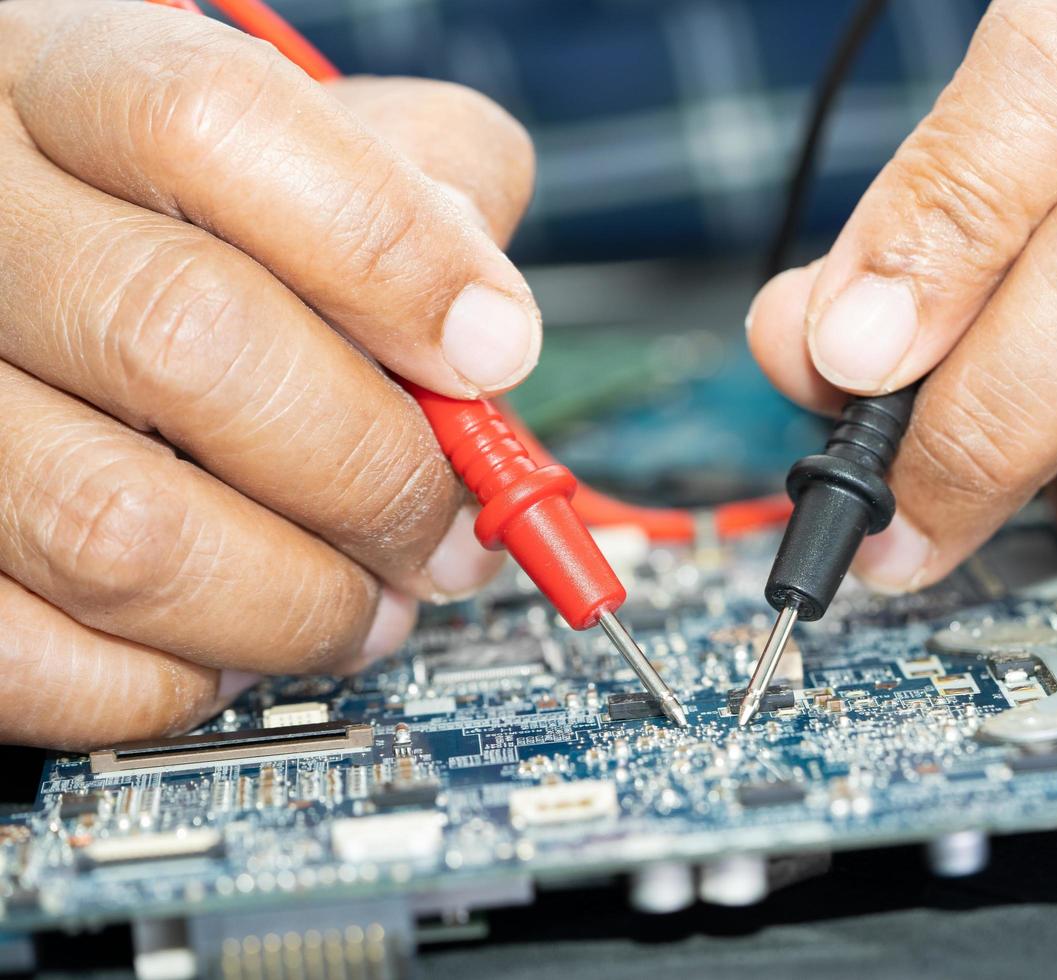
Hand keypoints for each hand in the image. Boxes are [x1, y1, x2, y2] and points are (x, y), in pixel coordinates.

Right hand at [0, 0, 537, 747]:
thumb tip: (491, 328)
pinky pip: (36, 655)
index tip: (495, 352)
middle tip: (449, 532)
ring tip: (364, 604)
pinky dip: (175, 681)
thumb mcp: (284, 138)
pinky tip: (232, 644)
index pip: (214, 129)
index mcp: (62, 84)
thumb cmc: (159, 214)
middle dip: (374, 472)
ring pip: (117, 530)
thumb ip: (413, 183)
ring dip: (296, 602)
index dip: (389, 256)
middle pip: (185, 340)